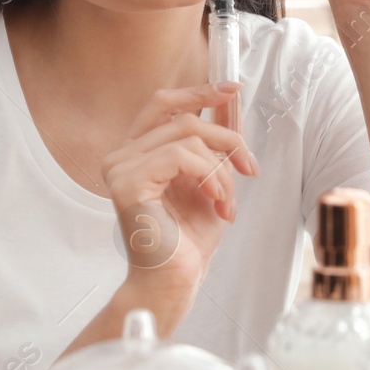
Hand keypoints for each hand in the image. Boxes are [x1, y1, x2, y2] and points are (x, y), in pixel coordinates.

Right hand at [101, 81, 259, 298]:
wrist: (176, 280)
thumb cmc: (188, 238)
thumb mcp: (213, 179)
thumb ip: (216, 142)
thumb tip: (231, 101)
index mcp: (138, 150)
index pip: (163, 104)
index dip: (198, 91)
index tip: (232, 88)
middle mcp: (122, 154)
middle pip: (183, 117)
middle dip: (226, 138)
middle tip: (249, 167)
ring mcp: (120, 167)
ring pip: (187, 136)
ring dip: (221, 169)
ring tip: (227, 202)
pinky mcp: (126, 183)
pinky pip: (179, 156)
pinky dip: (208, 176)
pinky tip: (216, 202)